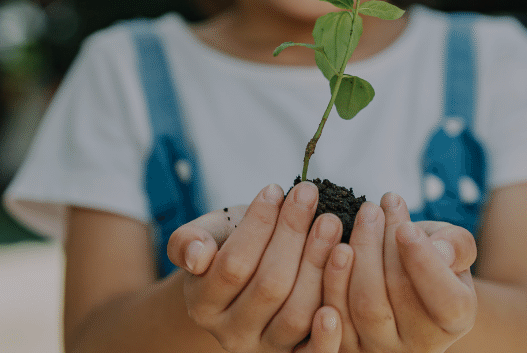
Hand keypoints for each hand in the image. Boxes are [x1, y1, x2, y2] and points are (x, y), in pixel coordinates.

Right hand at [167, 182, 343, 352]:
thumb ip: (189, 240)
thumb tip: (196, 255)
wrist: (252, 272)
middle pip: (269, 287)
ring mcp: (265, 349)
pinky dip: (328, 332)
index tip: (275, 189)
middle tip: (309, 196)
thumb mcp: (206, 236)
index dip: (257, 226)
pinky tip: (337, 298)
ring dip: (318, 264)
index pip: (233, 266)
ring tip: (330, 223)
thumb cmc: (232, 246)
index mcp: (204, 305)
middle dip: (292, 235)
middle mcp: (232, 335)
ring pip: (296, 313)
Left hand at [323, 193, 477, 352]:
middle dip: (379, 245)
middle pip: (399, 296)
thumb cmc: (432, 255)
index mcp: (456, 320)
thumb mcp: (453, 245)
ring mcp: (383, 348)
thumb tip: (439, 250)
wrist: (404, 276)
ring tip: (359, 219)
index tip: (406, 228)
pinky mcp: (349, 346)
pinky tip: (336, 245)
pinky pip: (334, 315)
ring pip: (362, 306)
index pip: (447, 301)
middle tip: (372, 208)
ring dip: (356, 254)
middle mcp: (422, 344)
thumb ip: (456, 244)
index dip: (425, 263)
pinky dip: (331, 277)